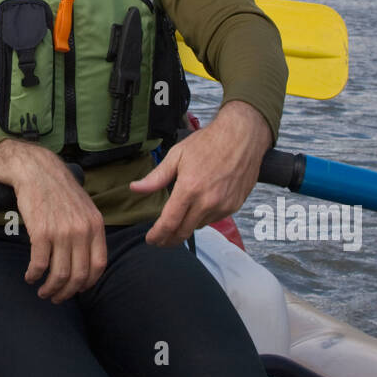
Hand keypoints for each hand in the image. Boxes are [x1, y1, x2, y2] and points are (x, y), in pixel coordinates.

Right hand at [0, 139, 106, 302]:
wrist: (37, 170)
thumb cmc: (59, 189)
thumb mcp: (84, 207)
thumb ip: (89, 231)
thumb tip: (86, 259)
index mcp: (95, 225)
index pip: (99, 266)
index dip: (88, 283)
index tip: (77, 289)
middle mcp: (81, 231)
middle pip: (79, 275)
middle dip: (66, 292)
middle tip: (56, 296)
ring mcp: (62, 232)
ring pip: (59, 275)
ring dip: (50, 289)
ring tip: (42, 291)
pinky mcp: (41, 232)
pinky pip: (39, 265)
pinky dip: (34, 275)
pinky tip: (30, 276)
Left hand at [130, 101, 271, 247]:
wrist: (242, 136)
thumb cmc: (208, 142)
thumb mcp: (177, 155)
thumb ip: (156, 177)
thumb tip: (135, 189)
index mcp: (189, 189)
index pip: (169, 223)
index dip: (158, 235)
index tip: (151, 239)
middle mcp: (207, 201)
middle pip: (184, 232)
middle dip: (169, 239)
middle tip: (160, 239)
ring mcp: (223, 206)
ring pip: (198, 226)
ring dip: (186, 226)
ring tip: (179, 219)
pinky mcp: (234, 206)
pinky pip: (213, 219)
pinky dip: (203, 217)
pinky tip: (199, 207)